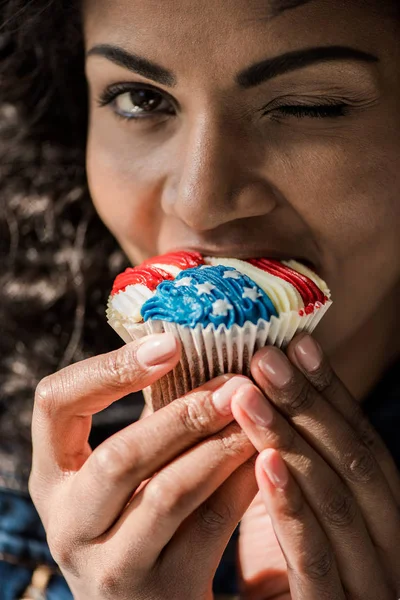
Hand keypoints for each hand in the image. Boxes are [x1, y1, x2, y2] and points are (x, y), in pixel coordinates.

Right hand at [29, 333, 258, 599]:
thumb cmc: (141, 515)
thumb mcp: (125, 472)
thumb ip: (150, 418)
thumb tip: (201, 346)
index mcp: (54, 477)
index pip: (55, 403)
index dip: (109, 369)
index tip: (169, 345)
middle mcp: (70, 524)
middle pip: (119, 455)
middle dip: (184, 414)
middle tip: (236, 383)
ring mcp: (110, 566)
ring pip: (168, 492)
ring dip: (219, 445)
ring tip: (259, 411)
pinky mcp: (161, 594)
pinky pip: (210, 527)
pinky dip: (242, 483)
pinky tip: (268, 454)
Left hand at [232, 333, 399, 599]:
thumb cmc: (291, 587)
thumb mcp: (294, 520)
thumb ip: (289, 470)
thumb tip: (253, 398)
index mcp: (384, 519)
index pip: (362, 444)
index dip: (330, 393)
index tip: (297, 345)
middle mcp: (392, 548)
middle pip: (355, 462)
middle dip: (308, 404)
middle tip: (266, 354)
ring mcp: (373, 584)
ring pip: (338, 501)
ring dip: (292, 439)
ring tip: (249, 392)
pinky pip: (317, 559)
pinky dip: (292, 508)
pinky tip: (265, 461)